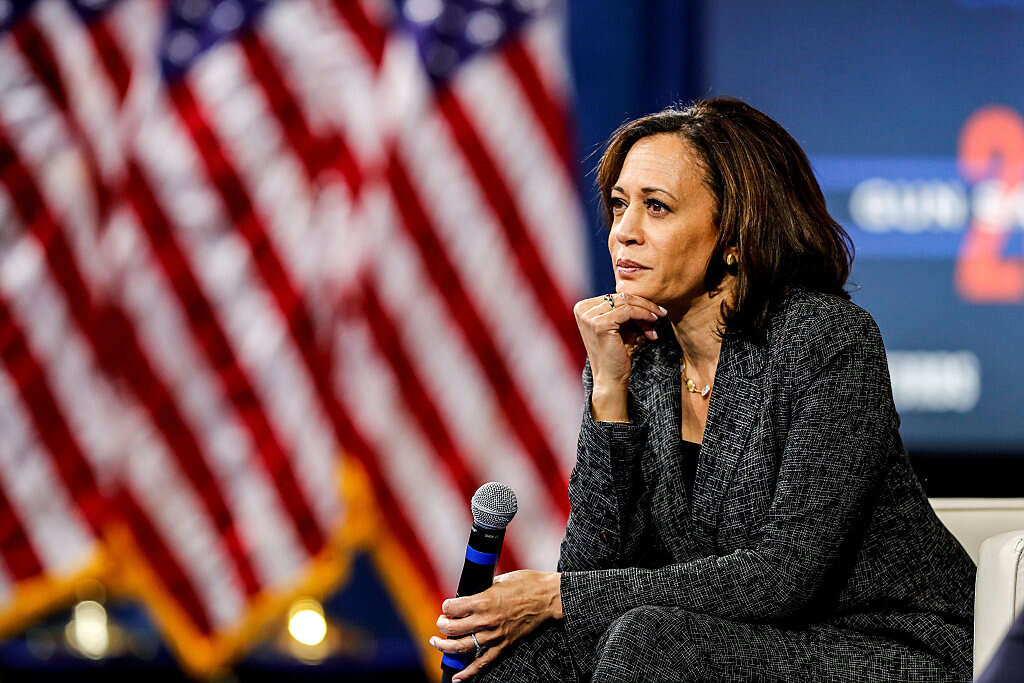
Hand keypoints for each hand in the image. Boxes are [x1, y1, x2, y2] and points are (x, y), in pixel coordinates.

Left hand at [429, 570, 561, 680]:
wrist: (549, 598)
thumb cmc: (527, 584)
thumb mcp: (500, 580)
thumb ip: (483, 589)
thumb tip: (472, 594)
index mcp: (483, 601)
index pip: (452, 608)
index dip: (446, 606)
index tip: (446, 606)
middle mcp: (486, 620)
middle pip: (452, 628)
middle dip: (442, 625)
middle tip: (440, 623)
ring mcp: (494, 635)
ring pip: (462, 647)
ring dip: (445, 646)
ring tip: (437, 642)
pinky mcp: (503, 645)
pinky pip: (482, 663)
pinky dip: (468, 673)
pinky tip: (458, 677)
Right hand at [574, 293, 666, 418]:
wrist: (610, 378)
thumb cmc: (616, 353)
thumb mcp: (620, 326)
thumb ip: (626, 309)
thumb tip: (647, 295)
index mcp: (582, 308)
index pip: (614, 296)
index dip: (636, 302)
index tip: (653, 311)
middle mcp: (582, 310)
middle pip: (619, 297)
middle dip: (643, 305)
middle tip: (661, 313)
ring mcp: (589, 317)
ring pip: (625, 302)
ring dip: (646, 310)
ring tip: (658, 320)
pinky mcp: (599, 324)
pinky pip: (628, 311)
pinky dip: (644, 314)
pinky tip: (653, 322)